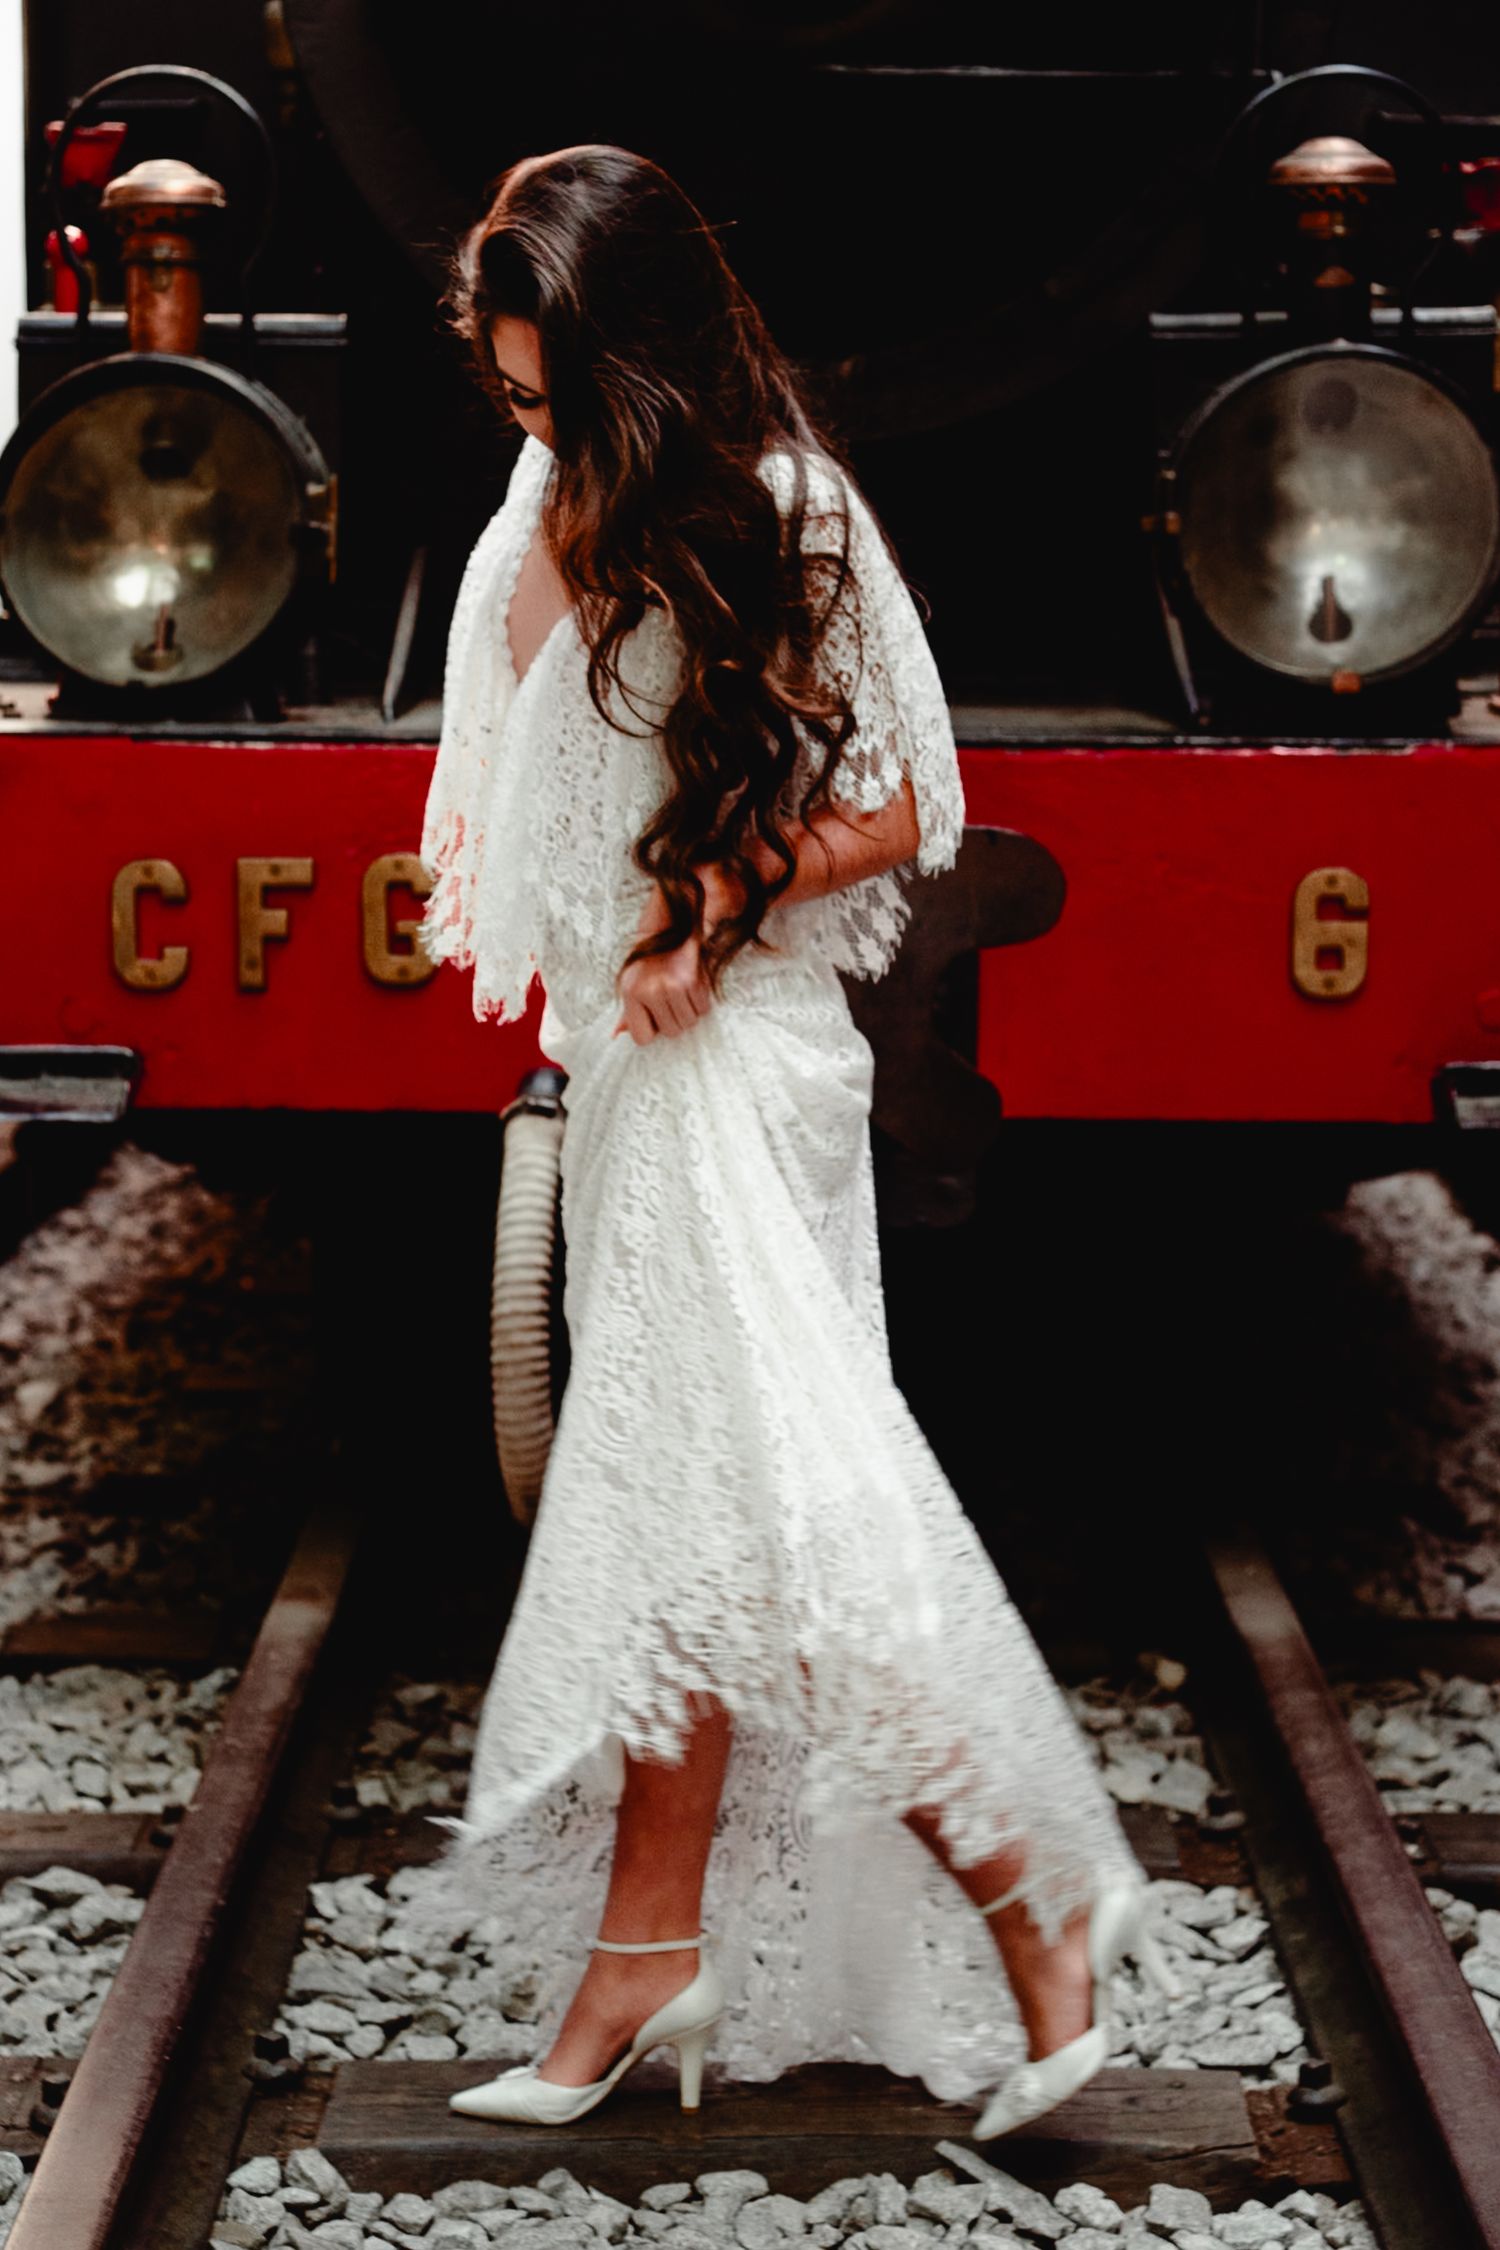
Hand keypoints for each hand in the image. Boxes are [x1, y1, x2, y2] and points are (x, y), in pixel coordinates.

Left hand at [612, 862, 746, 1043]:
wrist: (674, 916)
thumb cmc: (651, 953)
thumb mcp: (632, 980)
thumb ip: (627, 1012)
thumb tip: (616, 1036)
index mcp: (630, 992)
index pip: (642, 1038)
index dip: (652, 1028)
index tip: (654, 1014)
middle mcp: (648, 990)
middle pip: (672, 1032)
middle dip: (675, 1019)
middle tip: (672, 997)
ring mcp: (671, 985)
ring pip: (689, 1021)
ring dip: (690, 1010)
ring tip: (682, 988)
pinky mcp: (692, 979)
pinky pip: (703, 1008)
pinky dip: (702, 999)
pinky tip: (694, 981)